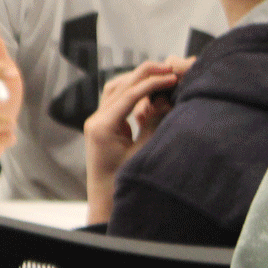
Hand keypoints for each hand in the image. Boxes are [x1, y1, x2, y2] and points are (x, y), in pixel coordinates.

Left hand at [82, 58, 189, 221]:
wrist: (105, 199)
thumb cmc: (123, 180)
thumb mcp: (143, 151)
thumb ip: (153, 123)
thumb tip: (165, 98)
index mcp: (102, 127)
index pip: (129, 95)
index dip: (152, 83)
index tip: (172, 77)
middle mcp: (96, 120)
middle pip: (120, 86)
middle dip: (144, 75)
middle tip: (169, 67)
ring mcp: (97, 121)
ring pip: (116, 90)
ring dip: (138, 80)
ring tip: (162, 75)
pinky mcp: (103, 124)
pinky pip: (117, 101)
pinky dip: (133, 93)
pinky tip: (151, 93)